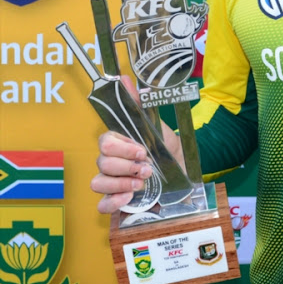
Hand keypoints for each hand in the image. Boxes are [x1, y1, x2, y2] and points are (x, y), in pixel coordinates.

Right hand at [90, 76, 181, 213]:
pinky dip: (113, 201)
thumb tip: (124, 78)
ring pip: (97, 182)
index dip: (123, 147)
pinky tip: (130, 196)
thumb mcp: (159, 127)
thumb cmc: (168, 151)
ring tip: (143, 182)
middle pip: (102, 162)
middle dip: (126, 165)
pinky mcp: (116, 202)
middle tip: (147, 167)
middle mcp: (111, 163)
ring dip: (121, 182)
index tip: (143, 150)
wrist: (184, 177)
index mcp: (119, 144)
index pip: (105, 141)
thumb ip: (140, 105)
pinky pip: (101, 204)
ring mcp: (111, 183)